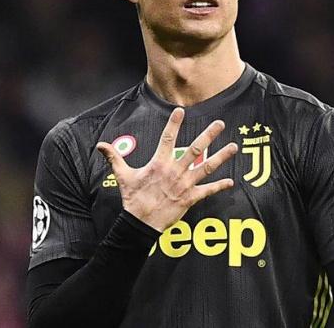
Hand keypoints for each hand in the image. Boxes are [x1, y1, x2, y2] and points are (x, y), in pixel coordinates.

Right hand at [96, 107, 236, 231]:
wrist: (140, 223)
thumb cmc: (133, 198)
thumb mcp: (123, 176)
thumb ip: (114, 158)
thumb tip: (100, 145)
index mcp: (159, 163)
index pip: (167, 139)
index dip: (174, 124)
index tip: (181, 111)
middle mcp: (175, 171)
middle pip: (195, 149)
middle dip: (209, 135)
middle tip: (220, 123)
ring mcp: (184, 184)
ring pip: (207, 167)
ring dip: (221, 157)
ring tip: (234, 147)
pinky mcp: (190, 198)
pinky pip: (207, 191)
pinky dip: (219, 186)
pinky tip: (230, 181)